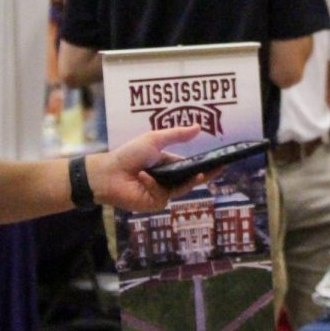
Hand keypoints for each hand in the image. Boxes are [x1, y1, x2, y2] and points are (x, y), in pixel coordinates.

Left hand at [87, 125, 217, 211]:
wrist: (108, 173)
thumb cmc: (129, 154)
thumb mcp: (155, 140)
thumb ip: (177, 135)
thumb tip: (199, 127)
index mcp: (168, 164)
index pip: (190, 166)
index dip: (205, 165)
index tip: (220, 162)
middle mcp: (167, 180)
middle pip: (190, 179)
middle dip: (205, 175)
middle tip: (220, 169)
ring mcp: (162, 193)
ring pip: (182, 188)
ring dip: (189, 181)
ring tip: (201, 174)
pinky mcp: (155, 203)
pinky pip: (163, 194)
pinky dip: (153, 183)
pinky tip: (143, 176)